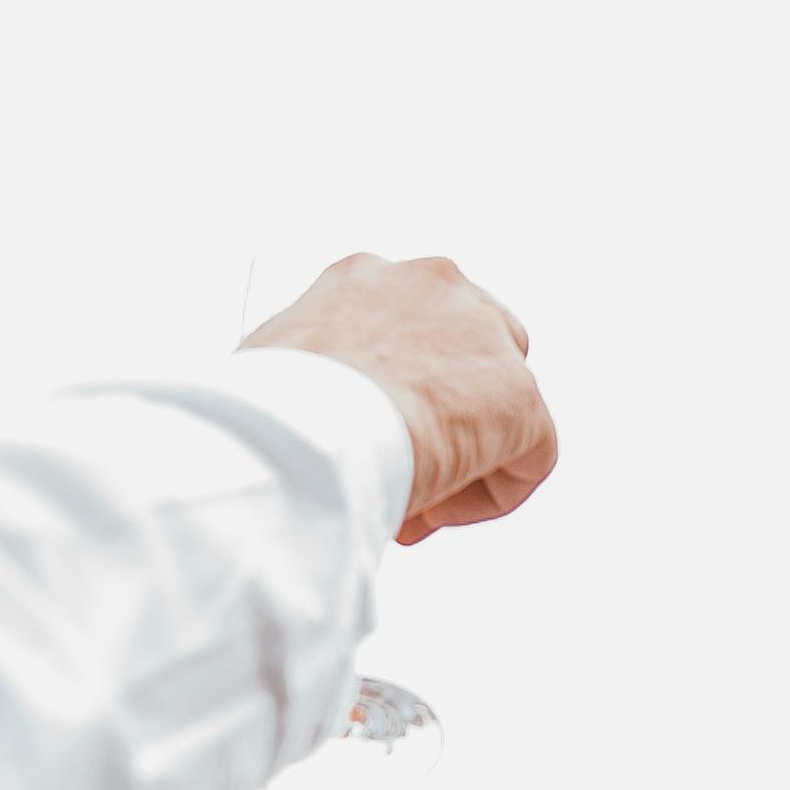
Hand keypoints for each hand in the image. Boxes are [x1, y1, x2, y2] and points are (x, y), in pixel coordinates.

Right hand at [243, 252, 557, 542]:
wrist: (300, 431)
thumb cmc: (261, 413)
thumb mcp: (264, 375)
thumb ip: (304, 379)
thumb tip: (300, 422)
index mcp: (366, 279)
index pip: (408, 330)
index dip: (391, 397)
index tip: (363, 444)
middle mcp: (433, 285)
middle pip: (470, 356)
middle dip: (443, 420)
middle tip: (400, 476)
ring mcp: (483, 335)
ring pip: (498, 409)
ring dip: (461, 462)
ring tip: (410, 502)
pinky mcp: (518, 396)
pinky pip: (529, 457)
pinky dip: (489, 496)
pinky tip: (433, 511)